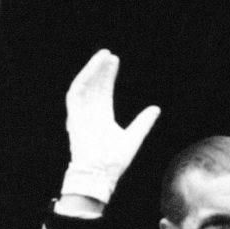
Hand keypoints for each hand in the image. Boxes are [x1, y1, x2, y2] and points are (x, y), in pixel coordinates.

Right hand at [62, 49, 160, 202]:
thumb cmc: (114, 162)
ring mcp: (81, 115)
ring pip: (84, 86)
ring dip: (92, 70)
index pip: (103, 91)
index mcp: (102, 118)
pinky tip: (93, 68)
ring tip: (103, 56)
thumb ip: (143, 123)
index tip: (115, 60)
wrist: (100, 174)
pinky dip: (83, 79)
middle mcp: (90, 114)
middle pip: (94, 86)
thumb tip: (156, 108)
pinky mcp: (73, 117)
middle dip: (101, 70)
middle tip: (110, 54)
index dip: (108, 76)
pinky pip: (75, 93)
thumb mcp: (133, 137)